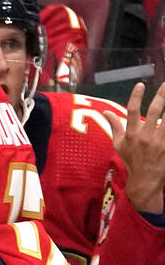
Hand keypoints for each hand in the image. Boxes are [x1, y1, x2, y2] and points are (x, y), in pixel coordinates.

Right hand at [108, 82, 164, 213]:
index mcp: (131, 134)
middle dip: (161, 96)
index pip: (132, 111)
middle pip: (154, 111)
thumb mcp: (118, 144)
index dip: (136, 96)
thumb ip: (114, 126)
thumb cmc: (131, 160)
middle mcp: (145, 137)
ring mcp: (159, 142)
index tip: (140, 84)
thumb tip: (106, 112)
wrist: (144, 180)